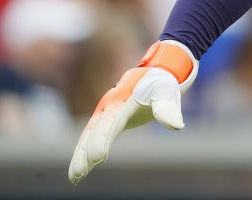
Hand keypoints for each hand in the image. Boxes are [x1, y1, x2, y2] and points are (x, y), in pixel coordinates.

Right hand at [68, 40, 197, 183]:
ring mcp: (104, 113)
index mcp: (122, 99)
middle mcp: (108, 105)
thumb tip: (177, 126)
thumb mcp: (167, 92)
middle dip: (85, 151)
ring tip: (75, 178)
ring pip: (88, 135)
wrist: (155, 74)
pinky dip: (84, 152)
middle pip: (94, 131)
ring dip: (80, 155)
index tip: (98, 157)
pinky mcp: (105, 120)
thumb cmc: (162, 84)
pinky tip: (80, 171)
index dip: (103, 139)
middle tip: (79, 173)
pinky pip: (91, 137)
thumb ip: (167, 107)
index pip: (111, 121)